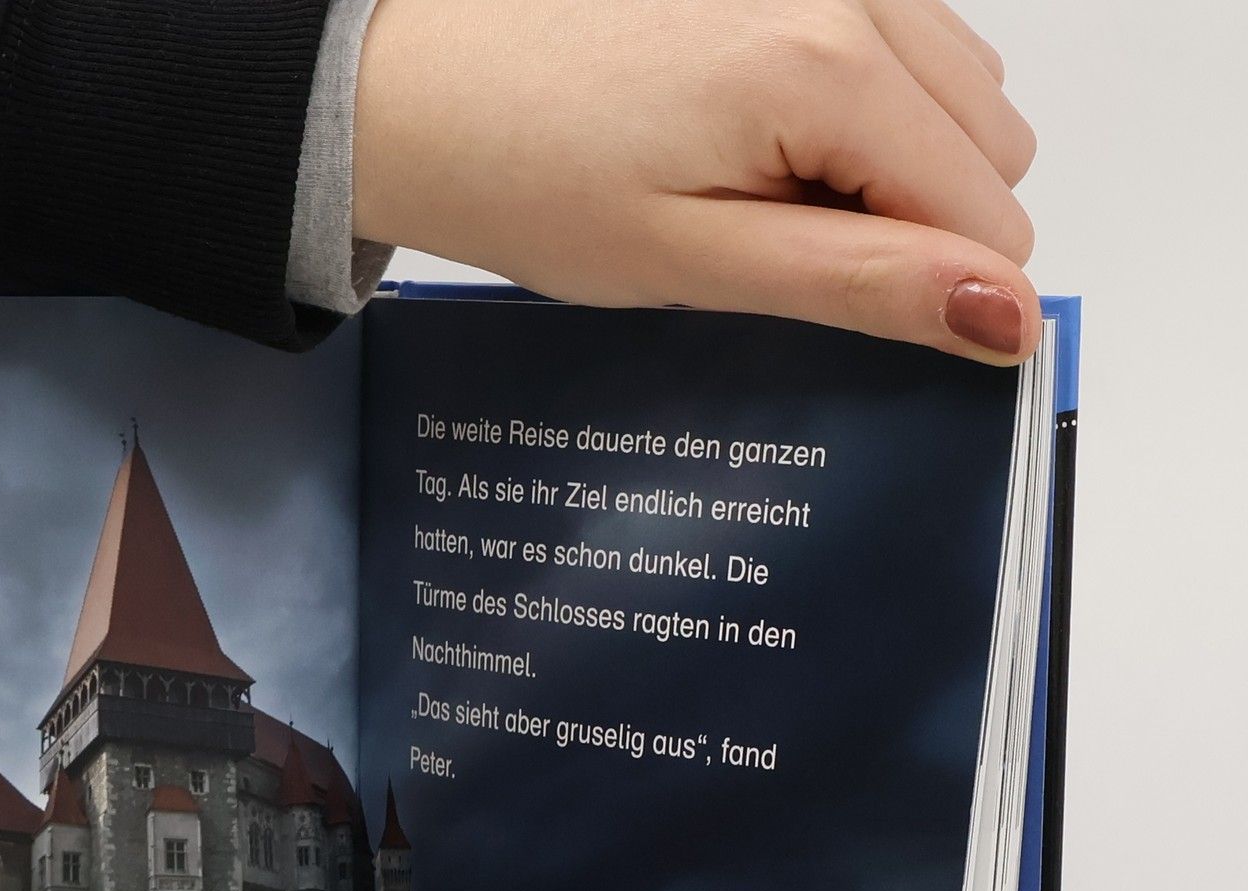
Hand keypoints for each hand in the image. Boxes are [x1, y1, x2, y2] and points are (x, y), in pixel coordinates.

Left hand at [354, 0, 1039, 361]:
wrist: (421, 89)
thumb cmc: (533, 182)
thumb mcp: (699, 263)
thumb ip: (864, 284)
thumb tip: (1010, 315)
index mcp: (833, 68)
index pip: (989, 215)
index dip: (926, 287)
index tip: (823, 300)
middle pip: (989, 143)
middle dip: (909, 217)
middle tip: (769, 241)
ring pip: (956, 85)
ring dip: (888, 157)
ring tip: (750, 182)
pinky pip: (897, 34)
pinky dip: (856, 98)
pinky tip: (753, 127)